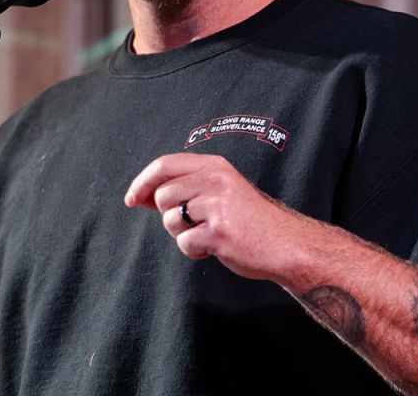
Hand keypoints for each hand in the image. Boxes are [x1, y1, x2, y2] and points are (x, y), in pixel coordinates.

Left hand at [124, 152, 299, 280]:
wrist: (285, 244)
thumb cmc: (248, 220)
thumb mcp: (218, 192)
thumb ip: (183, 189)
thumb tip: (138, 195)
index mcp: (215, 166)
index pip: (164, 165)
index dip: (142, 181)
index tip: (131, 198)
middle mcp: (216, 180)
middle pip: (163, 197)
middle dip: (171, 216)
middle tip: (196, 223)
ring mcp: (218, 206)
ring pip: (171, 221)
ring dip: (184, 234)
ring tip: (209, 234)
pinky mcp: (219, 232)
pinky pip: (185, 244)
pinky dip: (195, 251)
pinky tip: (214, 248)